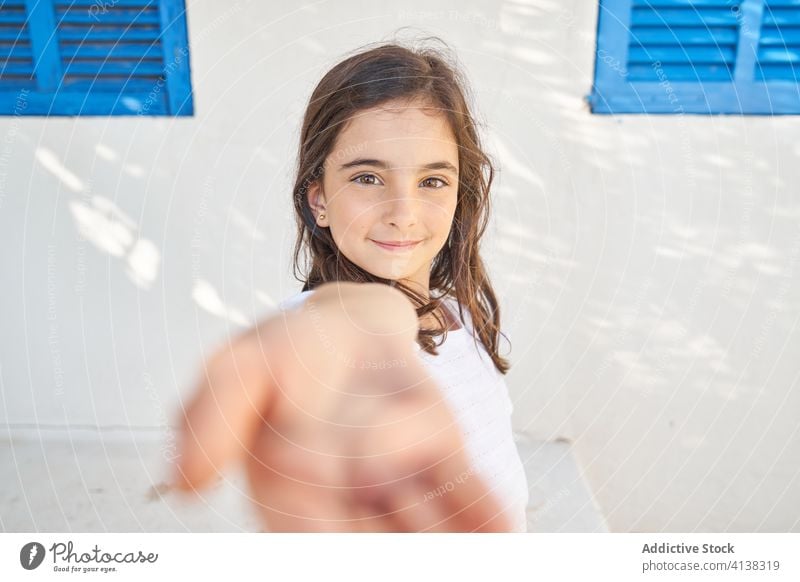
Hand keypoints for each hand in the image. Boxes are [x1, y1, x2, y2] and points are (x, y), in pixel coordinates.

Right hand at [174, 283, 510, 531]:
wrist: (344, 324)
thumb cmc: (288, 352)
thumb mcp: (239, 369)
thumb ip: (212, 417)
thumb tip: (186, 482)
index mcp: (293, 493)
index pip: (310, 531)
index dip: (323, 537)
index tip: (339, 540)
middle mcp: (349, 498)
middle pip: (375, 540)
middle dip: (398, 553)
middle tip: (439, 563)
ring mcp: (400, 480)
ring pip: (423, 525)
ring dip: (447, 543)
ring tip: (482, 559)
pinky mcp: (440, 455)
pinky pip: (462, 488)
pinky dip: (484, 513)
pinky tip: (507, 532)